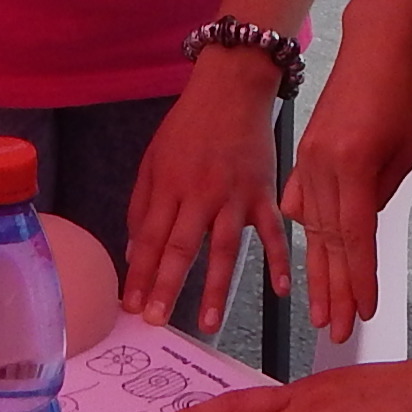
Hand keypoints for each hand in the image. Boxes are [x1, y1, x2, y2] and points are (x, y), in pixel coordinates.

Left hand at [122, 50, 287, 331]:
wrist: (232, 88)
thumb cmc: (188, 124)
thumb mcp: (153, 157)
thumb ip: (141, 205)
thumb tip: (134, 252)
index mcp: (169, 185)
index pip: (150, 238)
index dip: (140, 274)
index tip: (131, 306)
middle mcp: (200, 194)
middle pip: (181, 247)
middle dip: (167, 287)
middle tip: (157, 321)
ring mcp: (235, 195)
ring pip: (224, 247)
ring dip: (216, 287)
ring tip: (208, 323)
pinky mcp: (263, 193)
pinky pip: (273, 232)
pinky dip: (278, 261)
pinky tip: (280, 290)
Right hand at [279, 44, 411, 344]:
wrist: (372, 47)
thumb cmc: (398, 94)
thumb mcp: (403, 150)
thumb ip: (380, 194)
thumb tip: (361, 227)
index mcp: (352, 165)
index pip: (356, 236)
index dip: (359, 278)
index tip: (363, 312)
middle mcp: (321, 167)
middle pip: (328, 240)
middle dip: (333, 289)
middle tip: (334, 330)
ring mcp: (306, 160)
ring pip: (311, 228)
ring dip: (318, 272)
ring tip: (320, 311)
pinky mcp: (302, 154)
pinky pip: (300, 203)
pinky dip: (305, 233)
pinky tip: (306, 261)